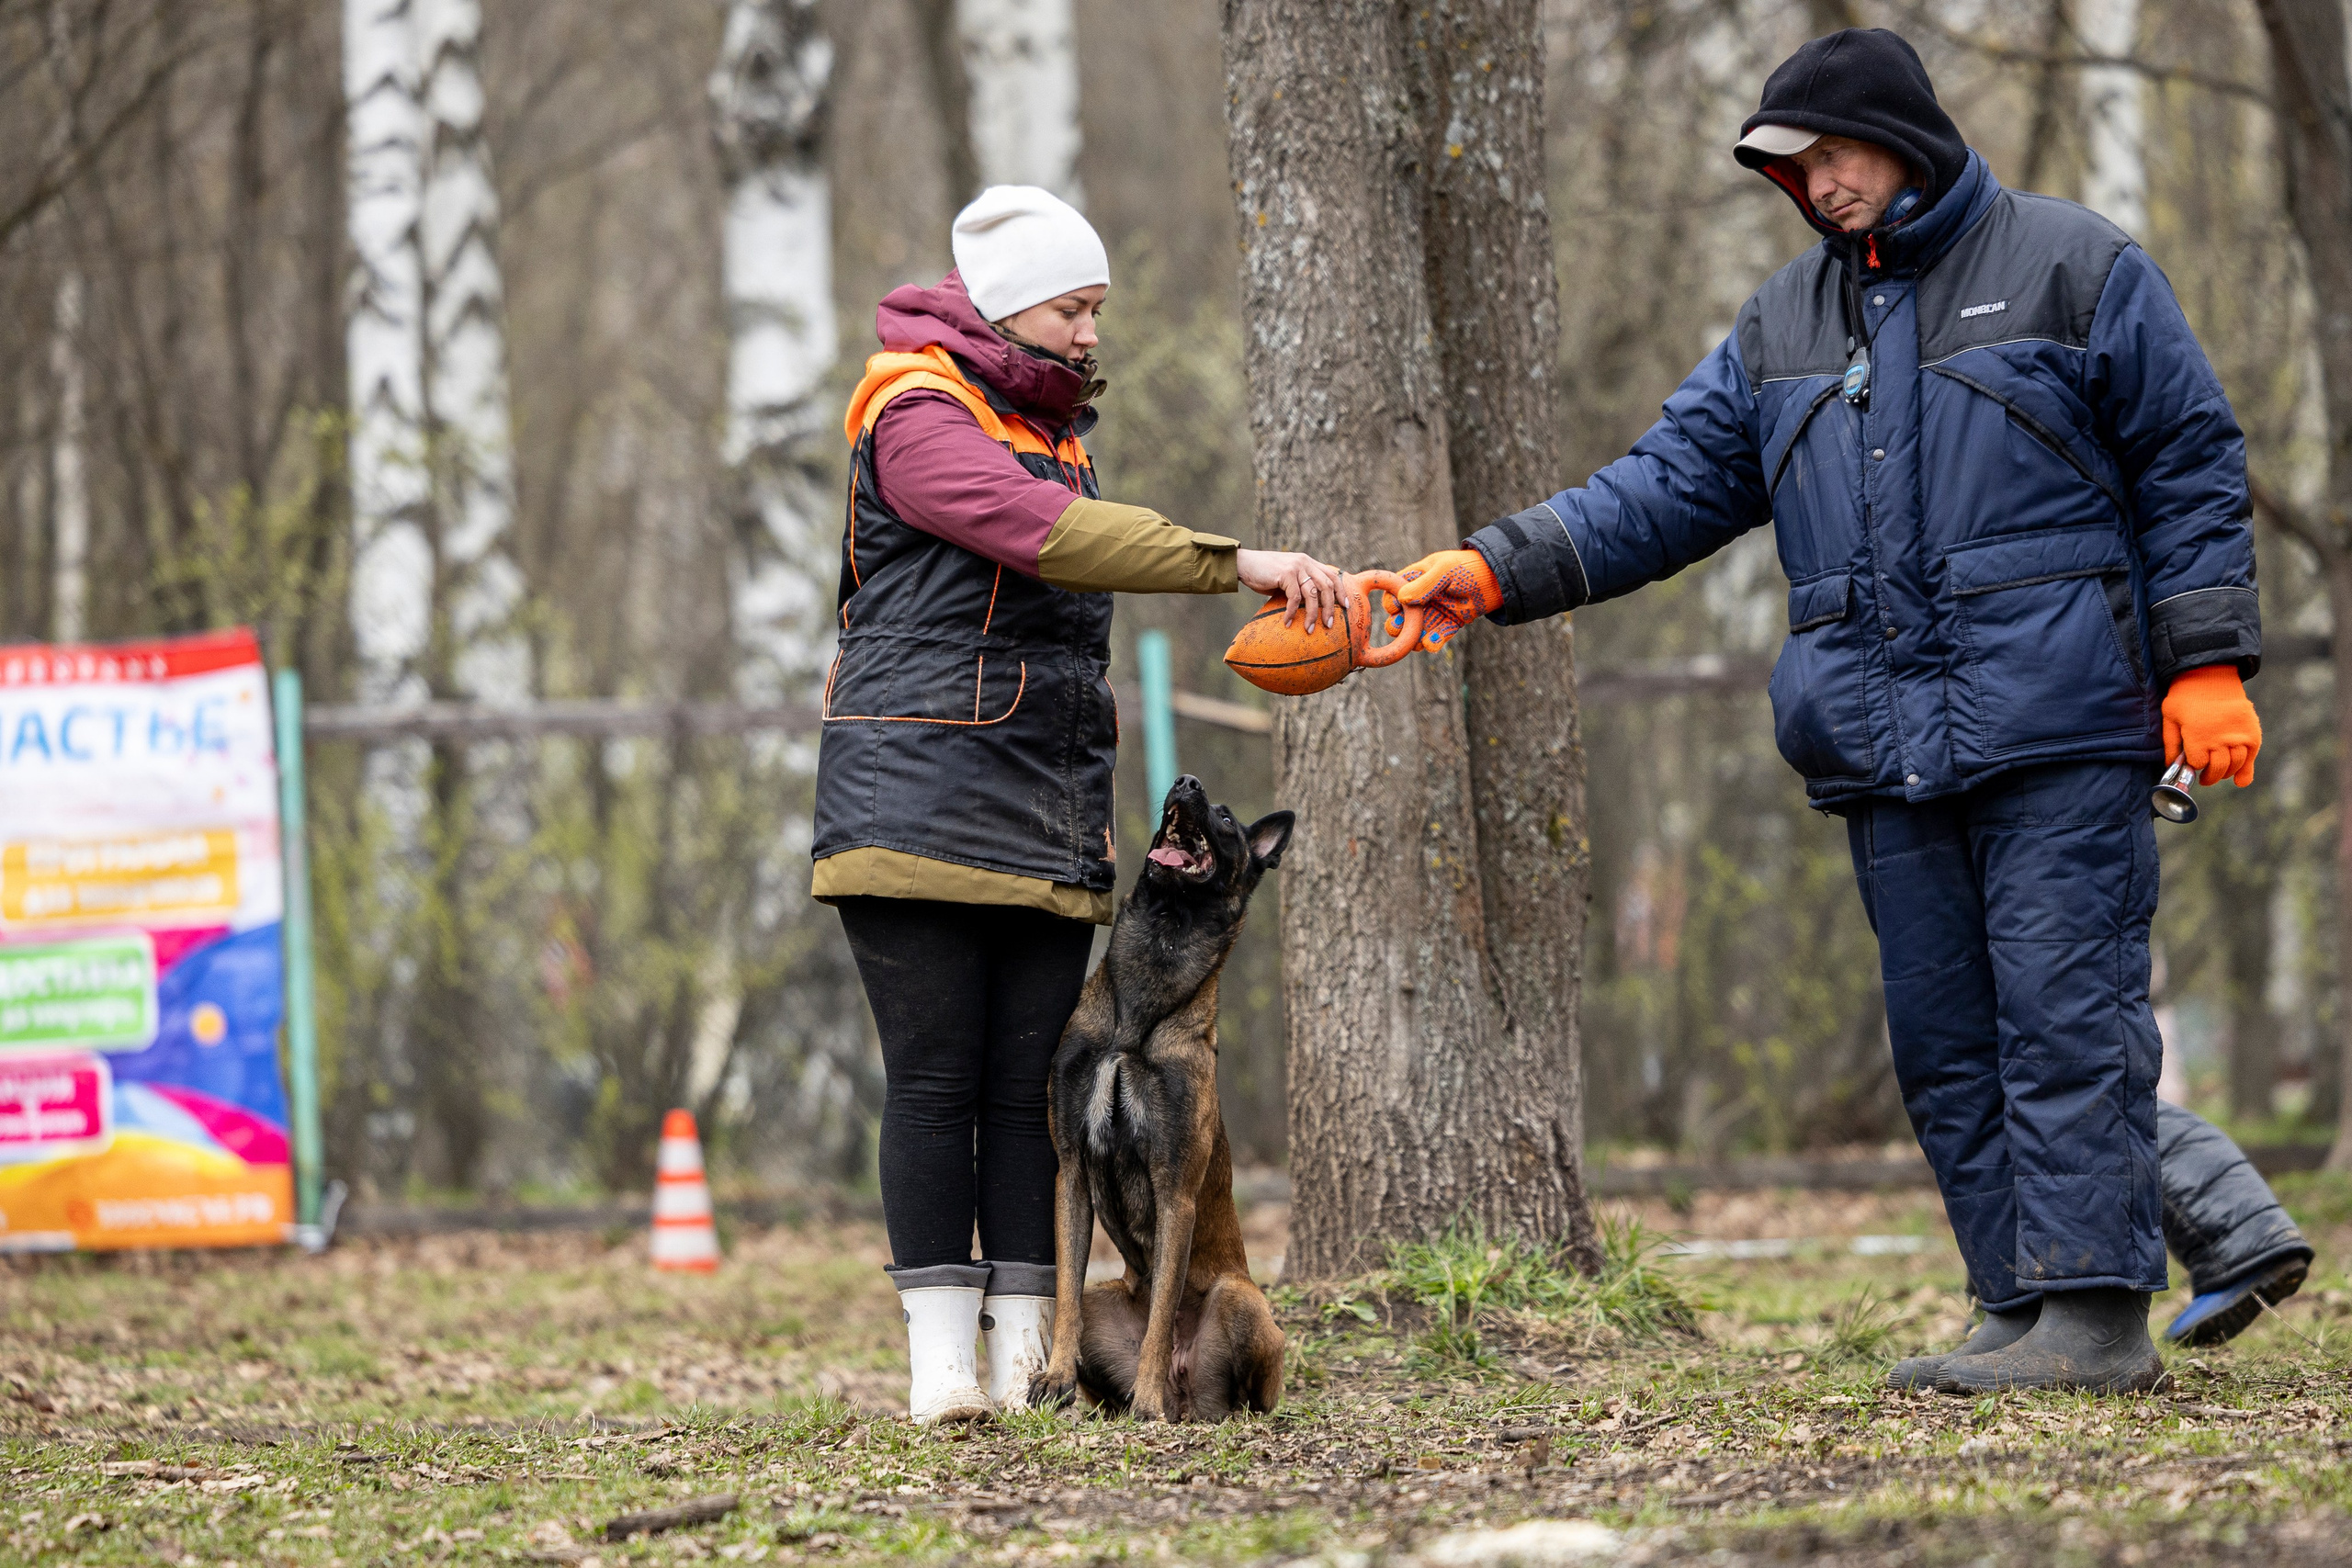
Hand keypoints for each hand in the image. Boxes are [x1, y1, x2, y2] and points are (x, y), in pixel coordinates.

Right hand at [1236, 548, 1345, 629]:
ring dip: (1312, 614)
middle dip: (1330, 607)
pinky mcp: (1285, 573)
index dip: (1341, 592)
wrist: (1244, 564)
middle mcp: (1305, 562)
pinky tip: (1287, 622)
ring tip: (1309, 629)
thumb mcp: (1287, 578)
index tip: (1345, 607)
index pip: (1332, 575)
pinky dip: (1292, 612)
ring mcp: (1296, 566)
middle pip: (1327, 586)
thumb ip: (1299, 586)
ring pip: (1313, 594)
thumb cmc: (1264, 575)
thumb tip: (1311, 607)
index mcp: (1308, 562)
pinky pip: (1294, 598)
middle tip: (1329, 624)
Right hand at [1385, 549, 1502, 650]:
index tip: (1394, 608)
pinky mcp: (1451, 623)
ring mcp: (1436, 611)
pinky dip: (1433, 642)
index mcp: (1417, 579)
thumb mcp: (1444, 570)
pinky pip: (1438, 636)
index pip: (1395, 593)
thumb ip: (1423, 584)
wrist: (1496, 578)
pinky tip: (1430, 644)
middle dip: (1398, 624)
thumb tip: (1401, 598)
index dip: (1391, 602)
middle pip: (1403, 615)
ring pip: (1419, 629)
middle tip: (1399, 628)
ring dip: (1414, 637)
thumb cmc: (1467, 567)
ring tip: (1415, 643)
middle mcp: (1423, 597)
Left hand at [2162, 664, 2260, 786]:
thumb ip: (2170, 743)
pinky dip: (2246, 771)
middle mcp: (2219, 738)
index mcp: (2197, 736)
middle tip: (2205, 779)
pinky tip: (2240, 780)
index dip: (2194, 765)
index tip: (2192, 764)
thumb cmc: (2186, 696)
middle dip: (2210, 777)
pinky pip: (2251, 756)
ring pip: (2235, 764)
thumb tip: (2170, 765)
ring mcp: (2238, 735)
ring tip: (2218, 773)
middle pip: (2217, 768)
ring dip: (2226, 773)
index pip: (2198, 764)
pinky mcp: (2252, 732)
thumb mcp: (2169, 717)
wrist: (2211, 675)